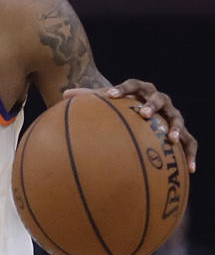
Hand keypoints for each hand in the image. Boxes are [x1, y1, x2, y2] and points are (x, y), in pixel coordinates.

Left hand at [64, 80, 196, 172]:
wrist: (144, 109)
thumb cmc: (120, 106)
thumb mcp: (105, 101)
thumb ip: (87, 97)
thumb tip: (63, 94)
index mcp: (141, 89)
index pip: (132, 84)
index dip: (122, 88)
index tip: (110, 94)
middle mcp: (160, 100)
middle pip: (158, 99)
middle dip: (151, 105)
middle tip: (142, 114)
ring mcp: (173, 115)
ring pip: (177, 119)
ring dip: (175, 128)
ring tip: (170, 139)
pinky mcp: (182, 132)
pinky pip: (190, 143)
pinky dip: (191, 155)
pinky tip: (190, 170)